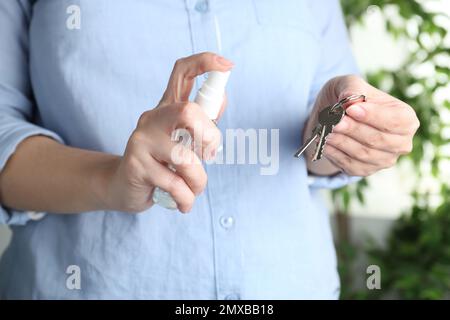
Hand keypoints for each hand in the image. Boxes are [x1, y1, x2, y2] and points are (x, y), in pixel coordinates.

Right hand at [102, 52, 233, 212]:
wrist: (123, 188)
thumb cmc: (161, 164)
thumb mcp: (182, 142)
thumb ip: (201, 125)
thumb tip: (221, 100)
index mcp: (167, 108)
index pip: (182, 73)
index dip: (205, 63)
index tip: (227, 65)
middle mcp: (152, 118)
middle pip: (188, 111)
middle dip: (209, 138)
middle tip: (209, 156)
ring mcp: (141, 139)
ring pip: (185, 158)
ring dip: (199, 182)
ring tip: (194, 191)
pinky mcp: (136, 164)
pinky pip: (174, 183)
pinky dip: (186, 199)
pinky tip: (182, 203)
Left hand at [306, 75, 419, 176]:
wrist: (335, 119)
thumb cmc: (349, 99)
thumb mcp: (349, 84)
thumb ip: (352, 88)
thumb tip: (349, 98)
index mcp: (406, 118)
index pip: (396, 121)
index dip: (374, 116)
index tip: (351, 109)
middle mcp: (401, 143)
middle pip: (377, 140)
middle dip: (353, 130)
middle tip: (334, 122)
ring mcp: (384, 159)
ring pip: (363, 154)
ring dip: (342, 142)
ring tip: (326, 130)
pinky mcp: (365, 170)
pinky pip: (351, 165)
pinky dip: (336, 154)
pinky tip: (325, 143)